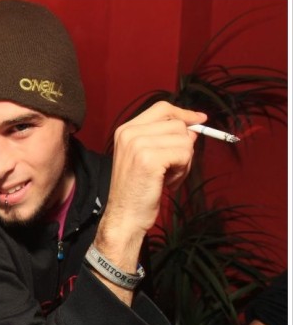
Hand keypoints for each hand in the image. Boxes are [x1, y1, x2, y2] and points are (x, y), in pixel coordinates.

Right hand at [91, 101, 205, 302]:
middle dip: (183, 147)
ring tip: (168, 177)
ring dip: (184, 161)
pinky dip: (183, 171)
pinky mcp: (150, 158)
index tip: (200, 120)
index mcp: (125, 130)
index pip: (161, 108)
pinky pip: (184, 154)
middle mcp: (129, 133)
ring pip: (184, 140)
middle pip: (177, 124)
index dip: (183, 113)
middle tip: (171, 169)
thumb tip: (192, 130)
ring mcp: (138, 144)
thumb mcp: (146, 158)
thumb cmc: (136, 191)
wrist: (124, 216)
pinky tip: (168, 183)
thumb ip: (163, 140)